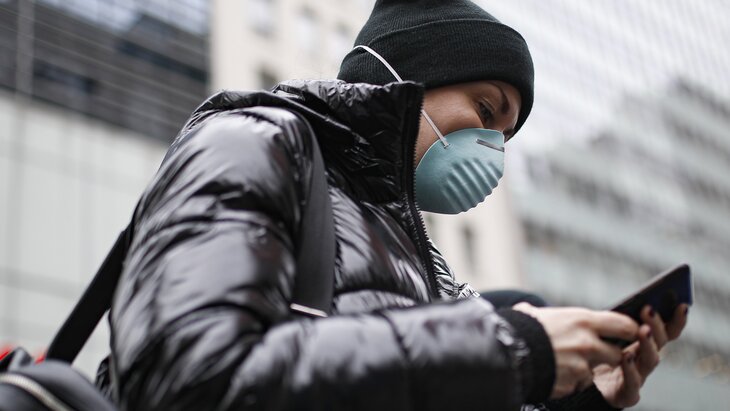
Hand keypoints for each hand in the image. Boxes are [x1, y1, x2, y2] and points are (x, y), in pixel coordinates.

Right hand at [513, 303, 638, 398]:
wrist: (505, 354)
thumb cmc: (518, 330)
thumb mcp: (534, 314)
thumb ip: (545, 314)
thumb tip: (527, 310)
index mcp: (583, 320)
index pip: (623, 324)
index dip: (630, 329)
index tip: (630, 332)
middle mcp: (588, 343)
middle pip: (616, 353)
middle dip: (608, 355)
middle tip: (594, 352)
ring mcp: (582, 365)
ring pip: (595, 370)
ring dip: (585, 369)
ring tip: (563, 362)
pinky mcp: (573, 383)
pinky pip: (578, 384)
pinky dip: (570, 381)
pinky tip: (553, 372)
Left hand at [594, 304, 688, 407]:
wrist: (576, 383)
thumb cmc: (592, 354)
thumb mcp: (603, 333)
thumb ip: (616, 321)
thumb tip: (632, 301)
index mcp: (642, 343)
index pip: (665, 331)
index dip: (675, 320)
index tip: (681, 305)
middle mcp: (644, 359)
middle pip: (658, 343)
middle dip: (656, 326)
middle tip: (649, 310)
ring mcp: (637, 377)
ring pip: (650, 361)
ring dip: (648, 345)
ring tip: (643, 330)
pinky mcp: (625, 394)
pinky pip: (632, 383)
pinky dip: (631, 369)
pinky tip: (627, 356)